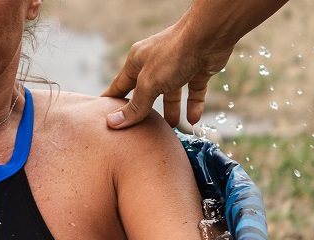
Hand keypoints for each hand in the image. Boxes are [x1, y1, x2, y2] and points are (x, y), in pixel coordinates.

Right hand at [103, 23, 233, 128]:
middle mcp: (155, 63)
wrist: (210, 34)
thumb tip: (113, 123)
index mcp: (137, 61)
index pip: (120, 85)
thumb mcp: (148, 84)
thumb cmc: (174, 54)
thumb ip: (135, 106)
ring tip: (171, 128)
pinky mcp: (198, 69)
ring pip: (171, 94)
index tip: (104, 116)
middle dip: (144, 111)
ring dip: (171, 111)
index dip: (112, 101)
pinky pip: (193, 91)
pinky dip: (193, 105)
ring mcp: (177, 66)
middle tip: (139, 130)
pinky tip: (193, 120)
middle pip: (146, 92)